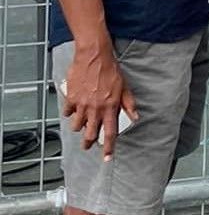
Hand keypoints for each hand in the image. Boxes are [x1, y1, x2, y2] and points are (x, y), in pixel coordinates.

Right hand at [62, 44, 136, 158]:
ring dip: (79, 128)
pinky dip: (69, 113)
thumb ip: (129, 103)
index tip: (106, 157)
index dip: (108, 147)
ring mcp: (81, 104)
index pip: (110, 132)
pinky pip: (67, 112)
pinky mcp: (71, 98)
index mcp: (110, 107)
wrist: (94, 56)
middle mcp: (95, 108)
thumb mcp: (124, 86)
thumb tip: (135, 117)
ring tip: (81, 124)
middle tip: (87, 146)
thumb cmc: (110, 70)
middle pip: (89, 134)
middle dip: (88, 143)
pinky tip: (73, 109)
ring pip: (77, 126)